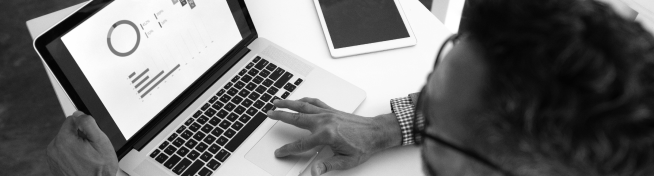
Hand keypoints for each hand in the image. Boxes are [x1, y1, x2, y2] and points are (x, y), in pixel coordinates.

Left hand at [46, 111, 118, 175]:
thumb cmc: (99, 170)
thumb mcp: (100, 141)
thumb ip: (88, 123)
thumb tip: (78, 113)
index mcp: (64, 140)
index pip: (72, 119)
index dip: (85, 127)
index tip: (90, 139)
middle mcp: (54, 148)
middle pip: (68, 131)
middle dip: (79, 136)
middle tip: (90, 150)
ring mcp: (52, 157)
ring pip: (66, 141)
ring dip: (75, 146)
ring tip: (86, 158)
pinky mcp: (53, 164)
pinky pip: (63, 152)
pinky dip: (71, 155)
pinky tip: (80, 162)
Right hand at [267, 98, 401, 175]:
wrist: (376, 132)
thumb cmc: (364, 146)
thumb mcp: (346, 161)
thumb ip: (327, 165)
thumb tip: (314, 172)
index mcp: (326, 135)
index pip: (301, 144)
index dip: (288, 149)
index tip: (279, 152)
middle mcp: (324, 121)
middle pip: (296, 118)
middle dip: (280, 115)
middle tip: (269, 114)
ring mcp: (327, 113)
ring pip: (303, 106)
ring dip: (289, 103)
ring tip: (277, 101)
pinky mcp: (332, 110)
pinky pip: (315, 103)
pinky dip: (305, 100)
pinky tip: (299, 100)